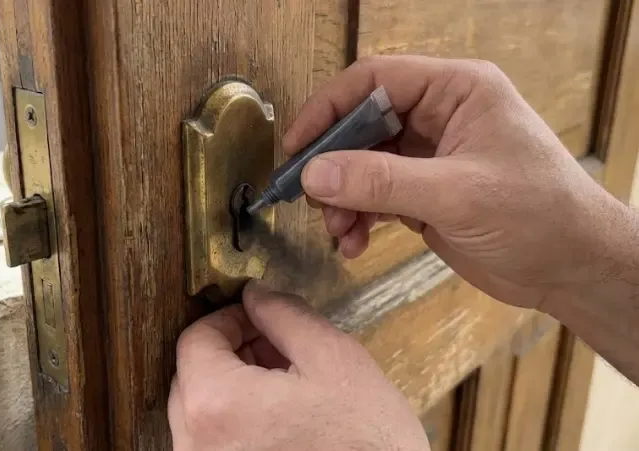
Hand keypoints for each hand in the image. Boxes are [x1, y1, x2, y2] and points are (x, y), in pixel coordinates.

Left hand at [169, 280, 428, 450]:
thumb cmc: (367, 443)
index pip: (195, 340)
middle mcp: (198, 444)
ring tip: (285, 384)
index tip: (260, 317)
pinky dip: (237, 421)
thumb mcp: (335, 360)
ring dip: (234, 386)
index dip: (229, 318)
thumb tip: (256, 294)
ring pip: (201, 412)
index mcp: (217, 405)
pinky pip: (214, 442)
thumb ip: (286, 316)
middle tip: (276, 347)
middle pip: (192, 376)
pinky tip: (281, 419)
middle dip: (232, 351)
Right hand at [286, 55, 628, 309]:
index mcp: (456, 91)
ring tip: (339, 233)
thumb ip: (382, 182)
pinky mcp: (424, 194)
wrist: (573, 269)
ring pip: (362, 165)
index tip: (296, 147)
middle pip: (361, 125)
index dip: (328, 109)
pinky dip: (358, 218)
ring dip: (342, 199)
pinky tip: (353, 245)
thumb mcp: (456, 194)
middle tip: (309, 198)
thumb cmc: (537, 215)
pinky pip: (374, 196)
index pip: (374, 81)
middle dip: (333, 165)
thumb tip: (314, 174)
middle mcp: (438, 116)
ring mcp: (429, 157)